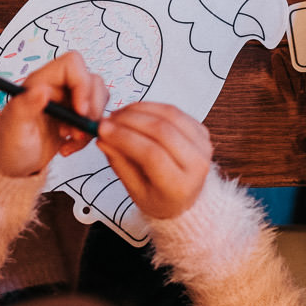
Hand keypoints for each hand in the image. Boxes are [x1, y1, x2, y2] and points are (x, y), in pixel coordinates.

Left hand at [0, 53, 107, 177]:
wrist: (14, 163)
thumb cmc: (8, 144)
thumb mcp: (13, 128)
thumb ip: (25, 107)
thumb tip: (42, 89)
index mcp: (40, 81)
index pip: (72, 64)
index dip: (82, 84)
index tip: (79, 111)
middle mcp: (57, 86)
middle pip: (91, 80)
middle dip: (91, 108)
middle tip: (76, 131)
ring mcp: (68, 100)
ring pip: (98, 98)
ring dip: (90, 123)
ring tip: (71, 139)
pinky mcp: (76, 115)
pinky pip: (95, 117)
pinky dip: (88, 134)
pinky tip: (69, 145)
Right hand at [96, 103, 210, 220]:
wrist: (186, 199)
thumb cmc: (160, 198)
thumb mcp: (135, 191)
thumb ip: (119, 163)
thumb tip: (103, 138)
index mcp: (180, 186)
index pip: (152, 155)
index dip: (125, 138)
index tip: (103, 130)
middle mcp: (197, 164)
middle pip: (162, 131)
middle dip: (129, 121)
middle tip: (108, 120)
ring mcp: (202, 145)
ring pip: (169, 115)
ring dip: (139, 110)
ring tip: (118, 115)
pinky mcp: (201, 131)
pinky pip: (174, 111)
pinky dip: (152, 107)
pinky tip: (135, 112)